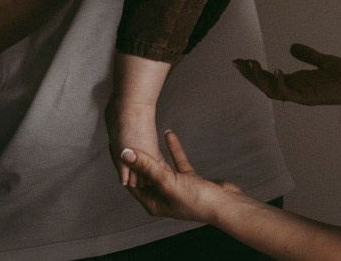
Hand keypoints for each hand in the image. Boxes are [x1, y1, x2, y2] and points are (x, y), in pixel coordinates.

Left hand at [122, 130, 241, 223]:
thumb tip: (125, 154)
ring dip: (155, 152)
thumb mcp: (168, 182)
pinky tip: (169, 135)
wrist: (224, 204)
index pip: (132, 182)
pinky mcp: (189, 179)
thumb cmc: (195, 200)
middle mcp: (161, 196)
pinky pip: (177, 162)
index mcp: (152, 202)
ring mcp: (175, 187)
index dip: (124, 165)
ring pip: (161, 167)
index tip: (116, 147)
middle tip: (129, 138)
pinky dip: (173, 149)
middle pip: (145, 174)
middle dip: (138, 157)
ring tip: (146, 135)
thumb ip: (148, 167)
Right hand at [234, 43, 340, 105]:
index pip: (270, 77)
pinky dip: (281, 83)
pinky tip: (277, 70)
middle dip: (252, 75)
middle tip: (239, 63)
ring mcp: (301, 94)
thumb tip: (291, 47)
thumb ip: (307, 55)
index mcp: (297, 81)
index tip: (242, 60)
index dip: (256, 70)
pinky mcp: (308, 97)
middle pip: (267, 85)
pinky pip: (290, 93)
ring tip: (252, 66)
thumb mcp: (322, 60)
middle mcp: (295, 89)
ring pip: (273, 90)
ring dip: (261, 79)